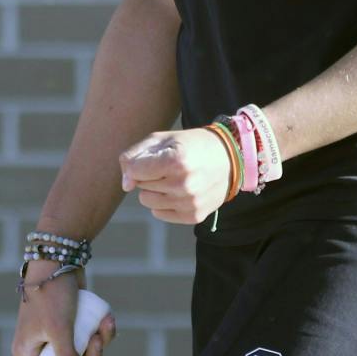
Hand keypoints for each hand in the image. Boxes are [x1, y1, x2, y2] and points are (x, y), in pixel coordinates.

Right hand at [9, 265, 115, 355]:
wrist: (58, 258)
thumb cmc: (51, 293)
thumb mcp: (58, 327)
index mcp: (28, 352)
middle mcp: (41, 347)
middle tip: (98, 340)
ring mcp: (57, 336)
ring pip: (83, 354)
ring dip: (100, 342)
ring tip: (106, 323)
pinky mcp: (71, 324)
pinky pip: (88, 338)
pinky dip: (100, 331)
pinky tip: (108, 318)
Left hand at [118, 127, 234, 223]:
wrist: (230, 157)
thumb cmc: (191, 145)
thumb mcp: (162, 139)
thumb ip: (134, 156)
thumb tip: (125, 186)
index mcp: (176, 161)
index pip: (134, 171)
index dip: (139, 162)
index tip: (154, 157)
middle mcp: (183, 185)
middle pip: (140, 186)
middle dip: (149, 175)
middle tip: (170, 166)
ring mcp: (189, 203)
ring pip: (147, 201)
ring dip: (155, 190)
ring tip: (174, 179)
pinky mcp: (194, 216)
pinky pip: (159, 213)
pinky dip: (164, 203)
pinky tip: (179, 191)